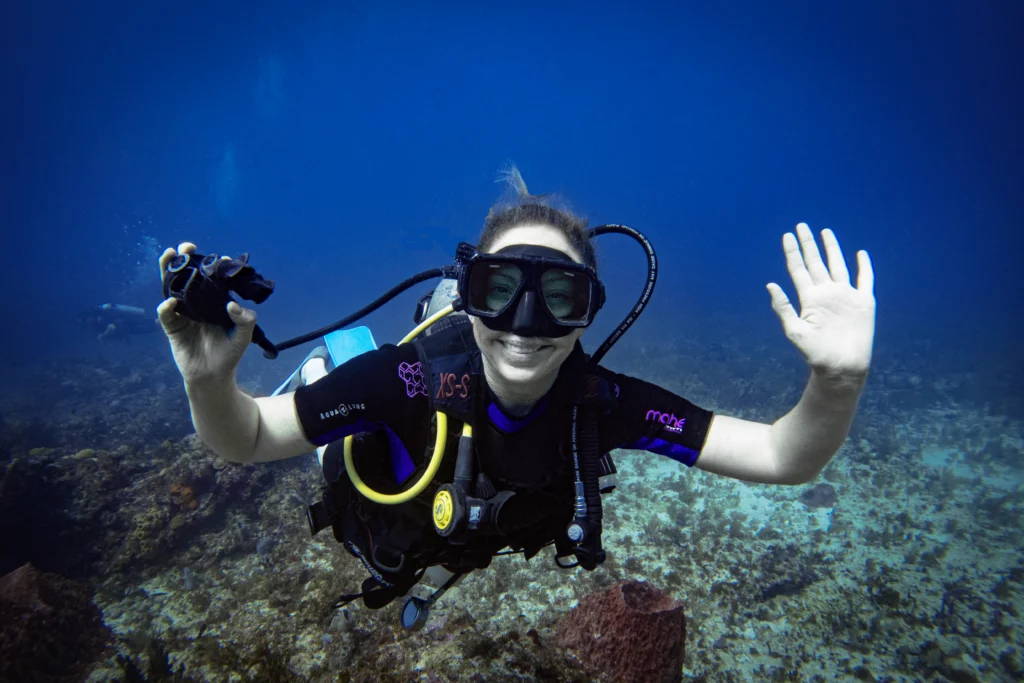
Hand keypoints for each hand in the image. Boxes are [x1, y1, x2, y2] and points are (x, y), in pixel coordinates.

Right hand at [157, 242, 256, 386]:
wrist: (213, 376)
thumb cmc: (230, 354)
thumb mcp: (244, 336)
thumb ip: (246, 320)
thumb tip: (232, 303)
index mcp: (214, 302)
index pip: (211, 279)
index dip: (212, 266)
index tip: (218, 257)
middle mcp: (197, 304)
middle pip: (187, 277)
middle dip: (185, 260)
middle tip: (186, 247)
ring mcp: (183, 314)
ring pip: (171, 288)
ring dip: (168, 272)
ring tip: (168, 256)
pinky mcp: (172, 327)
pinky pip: (166, 314)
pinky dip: (166, 307)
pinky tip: (171, 302)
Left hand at [767, 223, 874, 378]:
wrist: (841, 367)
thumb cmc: (815, 354)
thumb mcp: (794, 331)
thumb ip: (783, 308)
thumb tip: (769, 285)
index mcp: (809, 299)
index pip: (798, 269)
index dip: (793, 252)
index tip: (787, 236)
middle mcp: (826, 293)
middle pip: (816, 262)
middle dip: (808, 244)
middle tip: (802, 225)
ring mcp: (845, 296)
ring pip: (838, 265)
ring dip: (832, 249)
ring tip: (825, 232)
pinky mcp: (864, 302)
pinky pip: (865, 280)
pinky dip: (864, 266)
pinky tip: (860, 254)